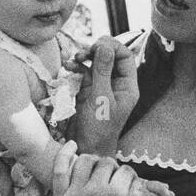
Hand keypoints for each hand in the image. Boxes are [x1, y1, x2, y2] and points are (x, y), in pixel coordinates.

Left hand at [51, 141, 142, 195]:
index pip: (126, 173)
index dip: (130, 176)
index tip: (128, 182)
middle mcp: (96, 190)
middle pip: (107, 163)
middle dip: (113, 168)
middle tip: (113, 176)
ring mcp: (75, 193)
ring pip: (86, 161)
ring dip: (94, 160)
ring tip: (96, 167)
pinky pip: (61, 168)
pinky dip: (65, 153)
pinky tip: (72, 145)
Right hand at [68, 35, 139, 154]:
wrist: (85, 149)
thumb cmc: (97, 129)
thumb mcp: (101, 98)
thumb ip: (103, 71)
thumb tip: (104, 46)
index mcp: (127, 87)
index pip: (125, 56)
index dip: (112, 47)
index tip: (96, 46)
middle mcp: (116, 85)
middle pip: (110, 57)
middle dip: (96, 50)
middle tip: (83, 52)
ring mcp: (101, 87)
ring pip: (95, 63)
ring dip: (84, 57)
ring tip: (73, 59)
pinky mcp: (88, 91)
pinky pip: (83, 72)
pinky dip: (76, 67)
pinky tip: (67, 67)